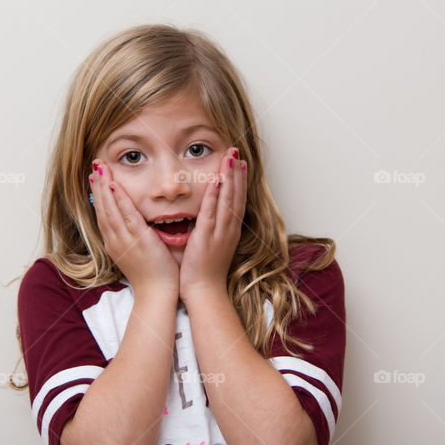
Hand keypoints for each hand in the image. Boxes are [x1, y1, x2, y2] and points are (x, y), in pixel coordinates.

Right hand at [89, 158, 179, 297]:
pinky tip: (113, 186)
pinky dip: (118, 200)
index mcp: (114, 243)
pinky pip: (125, 215)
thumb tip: (135, 225)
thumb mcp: (137, 254)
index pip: (103, 214)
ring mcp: (123, 239)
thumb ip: (133, 238)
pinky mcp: (136, 239)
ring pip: (109, 208)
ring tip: (100, 169)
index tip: (96, 179)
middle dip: (97, 186)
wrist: (156, 293)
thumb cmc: (151, 276)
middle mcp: (114, 240)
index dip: (99, 195)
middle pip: (102, 208)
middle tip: (94, 166)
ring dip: (104, 187)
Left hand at [179, 147, 246, 303]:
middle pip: (236, 195)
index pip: (237, 200)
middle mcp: (229, 229)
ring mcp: (220, 233)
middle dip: (237, 173)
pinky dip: (215, 195)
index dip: (239, 181)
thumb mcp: (211, 246)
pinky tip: (215, 180)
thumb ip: (210, 230)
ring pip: (228, 200)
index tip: (240, 163)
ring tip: (231, 157)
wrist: (204, 292)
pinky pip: (212, 212)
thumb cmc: (204, 273)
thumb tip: (207, 217)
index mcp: (229, 231)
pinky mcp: (207, 237)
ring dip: (230, 178)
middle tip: (238, 152)